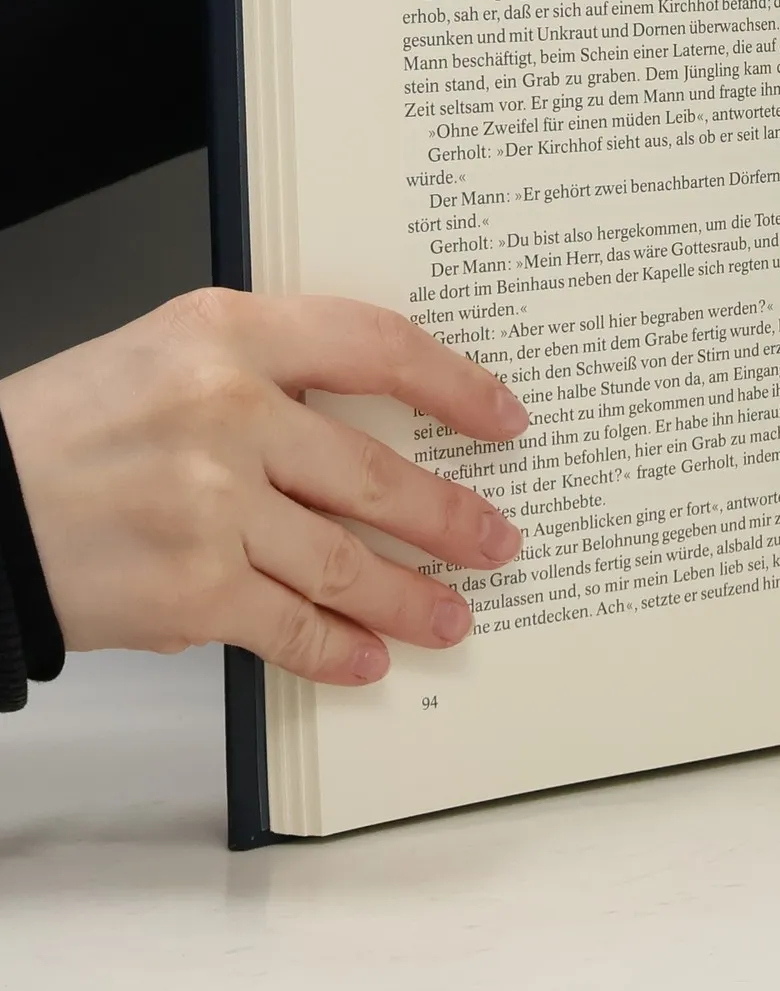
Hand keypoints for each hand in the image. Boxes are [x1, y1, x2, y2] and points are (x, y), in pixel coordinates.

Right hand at [0, 290, 527, 685]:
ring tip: (452, 615)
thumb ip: (271, 373)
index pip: (377, 346)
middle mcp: (227, 411)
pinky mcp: (189, 589)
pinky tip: (367, 658)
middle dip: (450, 517)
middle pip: (375, 472)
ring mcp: (211, 504)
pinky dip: (337, 648)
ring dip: (411, 596)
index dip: (455, 384)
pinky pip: (290, 624)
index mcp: (227, 333)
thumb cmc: (65, 429)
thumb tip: (377, 426)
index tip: (502, 417)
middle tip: (497, 540)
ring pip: (347, 560)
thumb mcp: (169, 353)